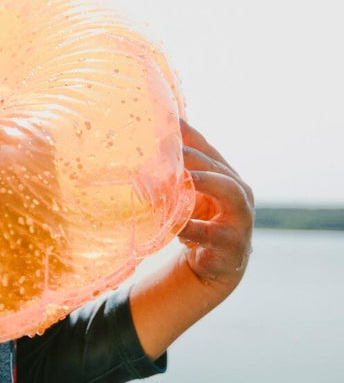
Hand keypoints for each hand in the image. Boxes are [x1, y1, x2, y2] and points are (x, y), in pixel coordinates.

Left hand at [177, 120, 254, 294]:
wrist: (216, 264)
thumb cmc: (202, 222)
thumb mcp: (189, 196)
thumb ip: (174, 175)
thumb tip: (143, 152)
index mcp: (224, 175)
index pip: (205, 148)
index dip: (187, 133)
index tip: (166, 118)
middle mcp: (237, 191)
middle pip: (215, 166)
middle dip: (191, 155)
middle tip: (165, 146)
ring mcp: (239, 216)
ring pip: (227, 191)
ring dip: (206, 181)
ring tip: (186, 177)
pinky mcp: (231, 242)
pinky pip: (210, 233)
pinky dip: (192, 227)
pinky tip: (175, 224)